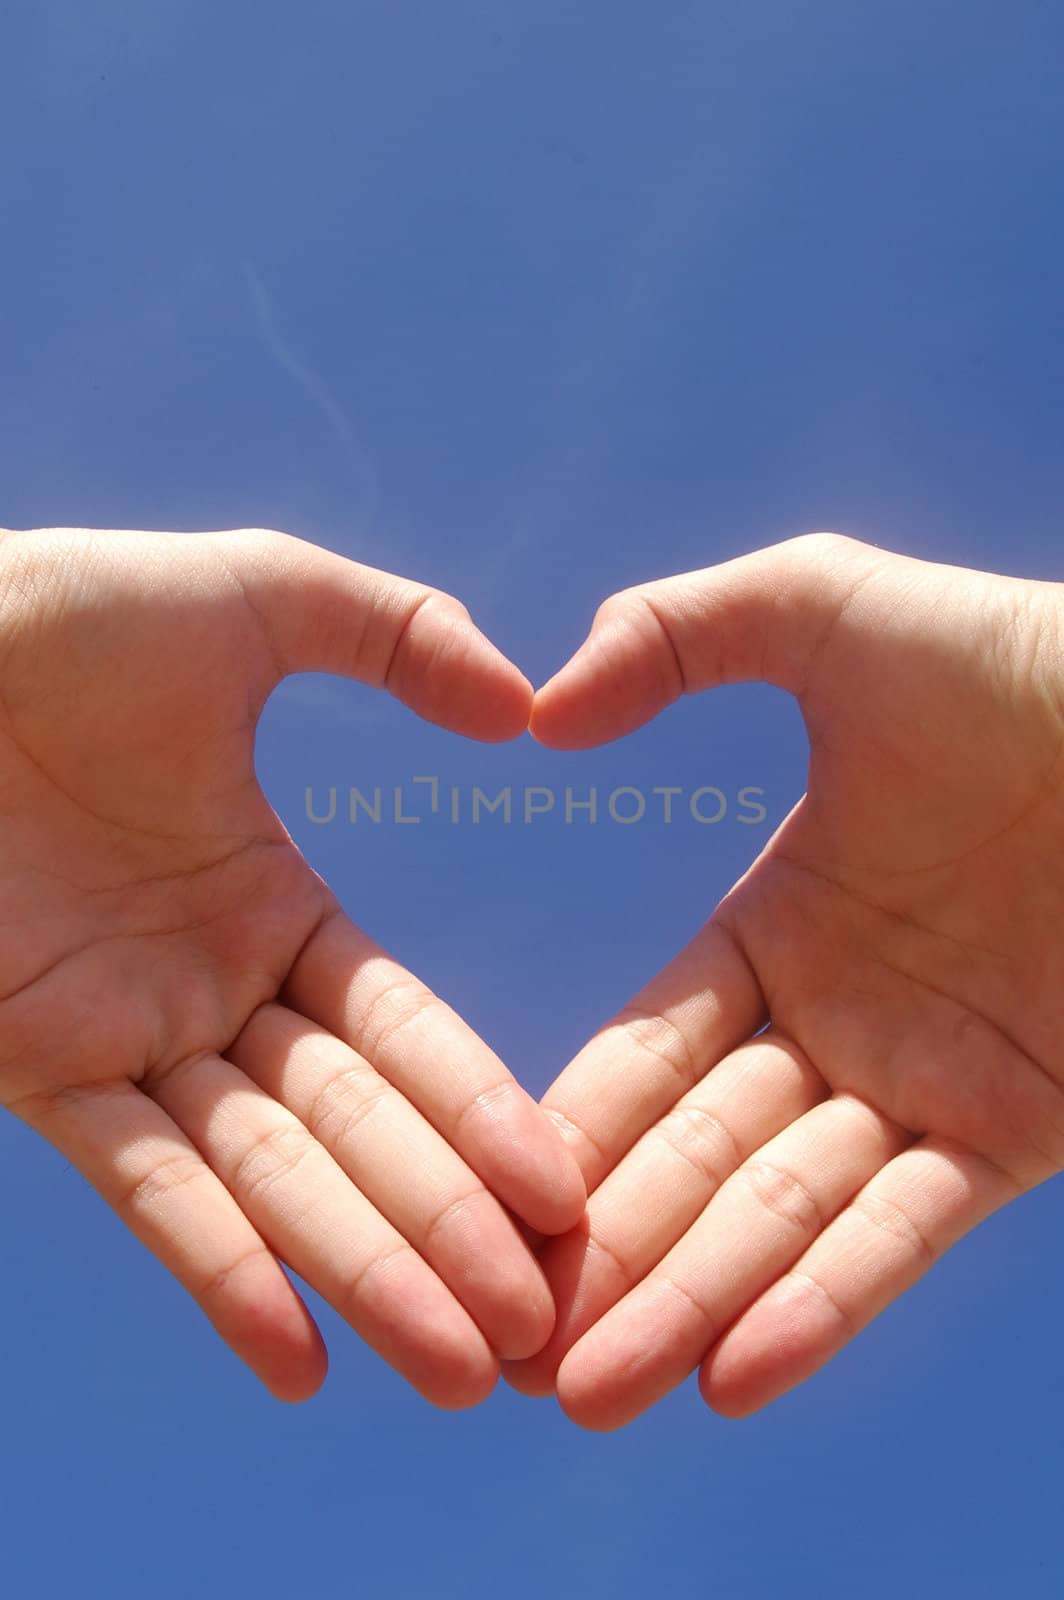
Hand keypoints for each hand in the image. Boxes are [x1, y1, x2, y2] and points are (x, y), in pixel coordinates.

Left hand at [0, 525, 583, 1406]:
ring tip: (452, 1366)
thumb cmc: (64, 613)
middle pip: (352, 1128)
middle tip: (537, 1328)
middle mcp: (208, 992)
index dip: (485, 1113)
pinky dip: (217, 1264)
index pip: (402, 1031)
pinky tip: (298, 1355)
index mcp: (271, 907)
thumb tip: (525, 704)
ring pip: (263, 1174)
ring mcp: (120, 1039)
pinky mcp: (30, 1064)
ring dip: (359, 1271)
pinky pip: (140, 1178)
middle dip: (448, 1228)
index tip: (570, 1194)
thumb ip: (395, 633)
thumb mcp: (256, 596)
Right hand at [505, 531, 1063, 1426]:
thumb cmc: (1009, 654)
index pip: (645, 1054)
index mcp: (776, 932)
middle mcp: (839, 1026)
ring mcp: (928, 1087)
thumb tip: (542, 714)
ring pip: (785, 1216)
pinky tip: (735, 1373)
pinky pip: (905, 1228)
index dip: (564, 1135)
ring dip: (692, 1303)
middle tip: (509, 1353)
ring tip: (593, 1392)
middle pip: (697, 1158)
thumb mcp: (820, 608)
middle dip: (606, 1254)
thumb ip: (676, 634)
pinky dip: (825, 1300)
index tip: (474, 1206)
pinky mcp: (1021, 1131)